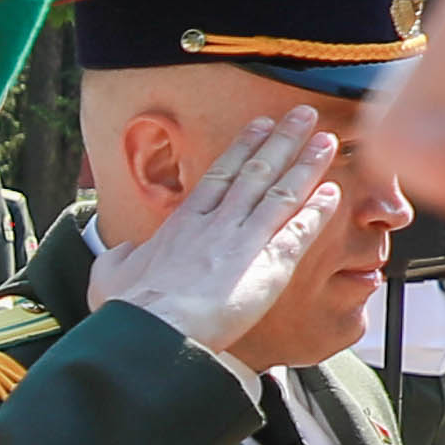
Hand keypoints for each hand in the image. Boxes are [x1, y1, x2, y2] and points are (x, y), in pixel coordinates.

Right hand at [92, 109, 347, 351]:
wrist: (158, 328)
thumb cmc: (132, 307)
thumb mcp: (111, 275)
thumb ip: (118, 258)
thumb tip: (119, 252)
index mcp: (184, 222)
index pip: (221, 174)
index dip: (244, 146)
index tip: (260, 125)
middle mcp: (219, 222)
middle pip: (257, 171)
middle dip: (283, 140)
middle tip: (303, 115)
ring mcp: (245, 240)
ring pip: (282, 192)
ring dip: (307, 165)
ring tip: (328, 141)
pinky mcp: (269, 265)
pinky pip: (299, 232)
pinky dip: (317, 211)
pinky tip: (333, 193)